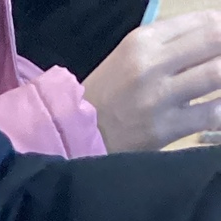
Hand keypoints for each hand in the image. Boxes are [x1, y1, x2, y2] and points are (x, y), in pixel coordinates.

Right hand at [84, 14, 220, 152]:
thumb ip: (172, 40)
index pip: (203, 21)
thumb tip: (217, 33)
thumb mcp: (132, 53)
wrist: (76, 135)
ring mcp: (158, 98)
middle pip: (214, 41)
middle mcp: (152, 65)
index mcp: (144, 40)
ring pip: (215, 74)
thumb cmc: (108, 92)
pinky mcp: (163, 129)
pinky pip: (209, 114)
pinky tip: (219, 108)